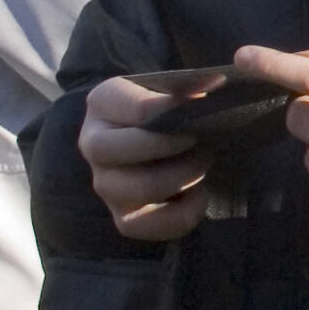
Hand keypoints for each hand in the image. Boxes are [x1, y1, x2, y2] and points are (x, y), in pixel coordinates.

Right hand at [78, 75, 209, 242]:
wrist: (167, 142)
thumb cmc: (172, 110)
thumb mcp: (176, 89)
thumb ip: (192, 83)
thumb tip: (215, 83)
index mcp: (103, 103)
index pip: (136, 109)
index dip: (174, 111)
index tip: (203, 107)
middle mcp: (93, 143)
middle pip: (122, 149)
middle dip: (171, 145)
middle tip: (201, 140)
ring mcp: (104, 184)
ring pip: (138, 188)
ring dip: (181, 177)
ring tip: (203, 164)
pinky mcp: (122, 217)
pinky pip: (144, 227)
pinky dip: (181, 215)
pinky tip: (199, 195)